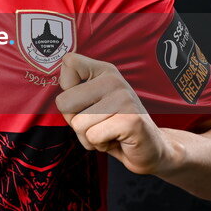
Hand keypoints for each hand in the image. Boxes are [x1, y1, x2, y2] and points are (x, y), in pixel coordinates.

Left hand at [55, 52, 179, 175]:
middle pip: (64, 102)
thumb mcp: (90, 104)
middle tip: (97, 123)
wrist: (150, 148)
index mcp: (104, 71)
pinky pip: (93, 137)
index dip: (67, 90)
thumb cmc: (113, 127)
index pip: (69, 62)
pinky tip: (116, 139)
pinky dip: (100, 145)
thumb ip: (73, 93)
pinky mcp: (131, 120)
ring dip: (89, 137)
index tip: (85, 102)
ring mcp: (124, 98)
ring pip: (78, 124)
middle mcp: (114, 79)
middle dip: (74, 121)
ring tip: (108, 132)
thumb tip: (59, 96)